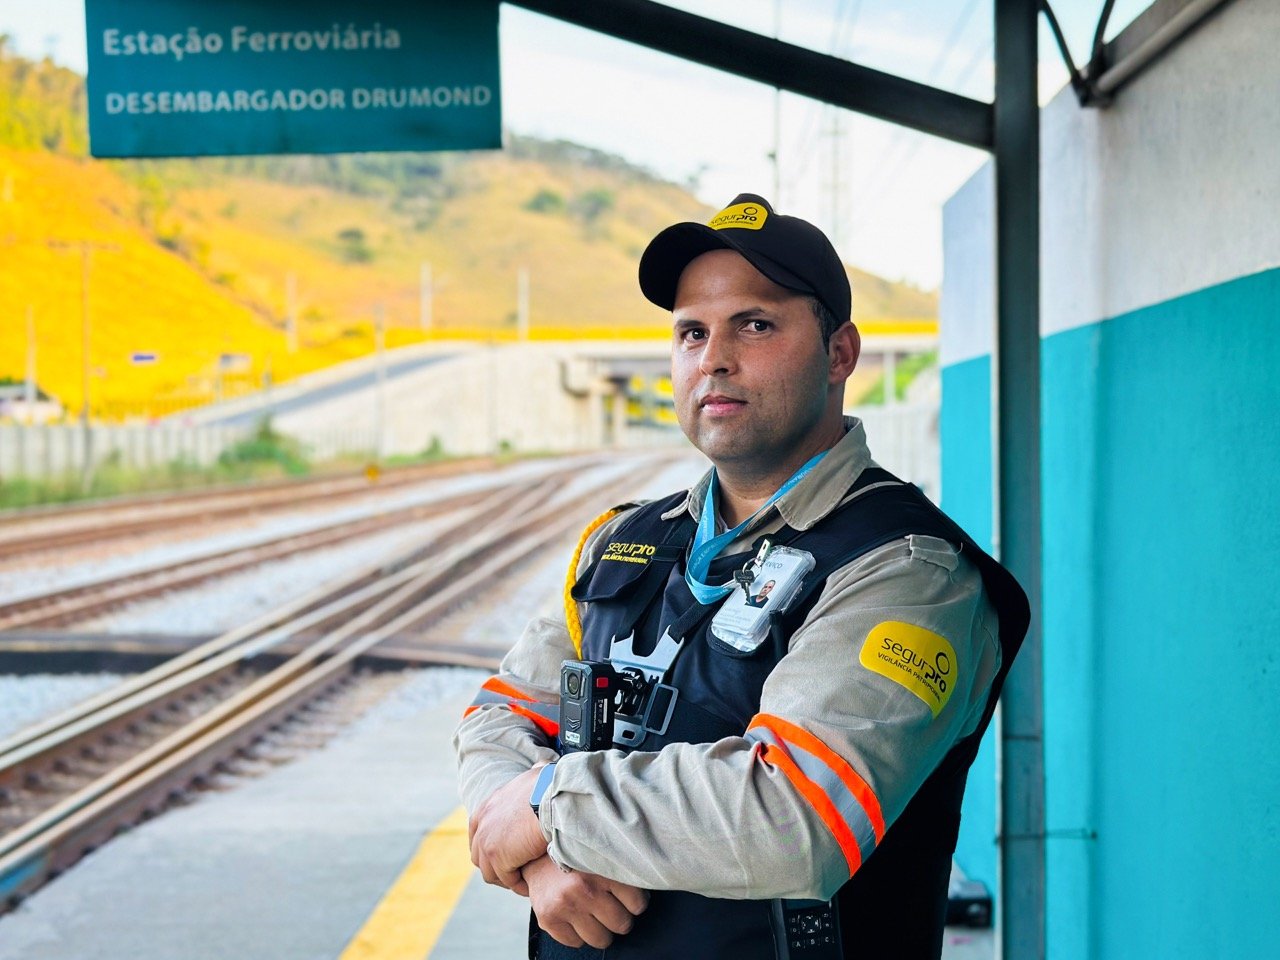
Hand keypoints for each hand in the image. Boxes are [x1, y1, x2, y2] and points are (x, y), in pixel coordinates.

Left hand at [468, 765, 549, 893]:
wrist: (553, 799)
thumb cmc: (553, 787)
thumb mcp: (536, 775)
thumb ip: (532, 775)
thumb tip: (540, 767)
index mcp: (488, 805)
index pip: (478, 832)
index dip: (491, 847)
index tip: (506, 857)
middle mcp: (482, 821)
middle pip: (479, 855)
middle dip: (496, 867)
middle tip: (515, 873)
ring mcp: (486, 840)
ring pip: (490, 871)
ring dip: (507, 879)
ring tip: (524, 882)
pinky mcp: (496, 856)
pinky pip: (506, 879)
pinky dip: (518, 885)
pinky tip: (530, 886)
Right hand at [525, 855, 649, 949]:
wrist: (536, 854)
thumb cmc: (576, 856)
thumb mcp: (602, 856)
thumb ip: (622, 870)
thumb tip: (650, 887)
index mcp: (602, 869)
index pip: (638, 903)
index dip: (636, 902)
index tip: (629, 897)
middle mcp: (583, 888)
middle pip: (622, 924)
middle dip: (620, 918)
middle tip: (611, 907)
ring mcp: (565, 905)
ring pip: (602, 939)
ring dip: (602, 930)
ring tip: (595, 914)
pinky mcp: (548, 919)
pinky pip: (576, 944)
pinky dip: (579, 935)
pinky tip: (577, 917)